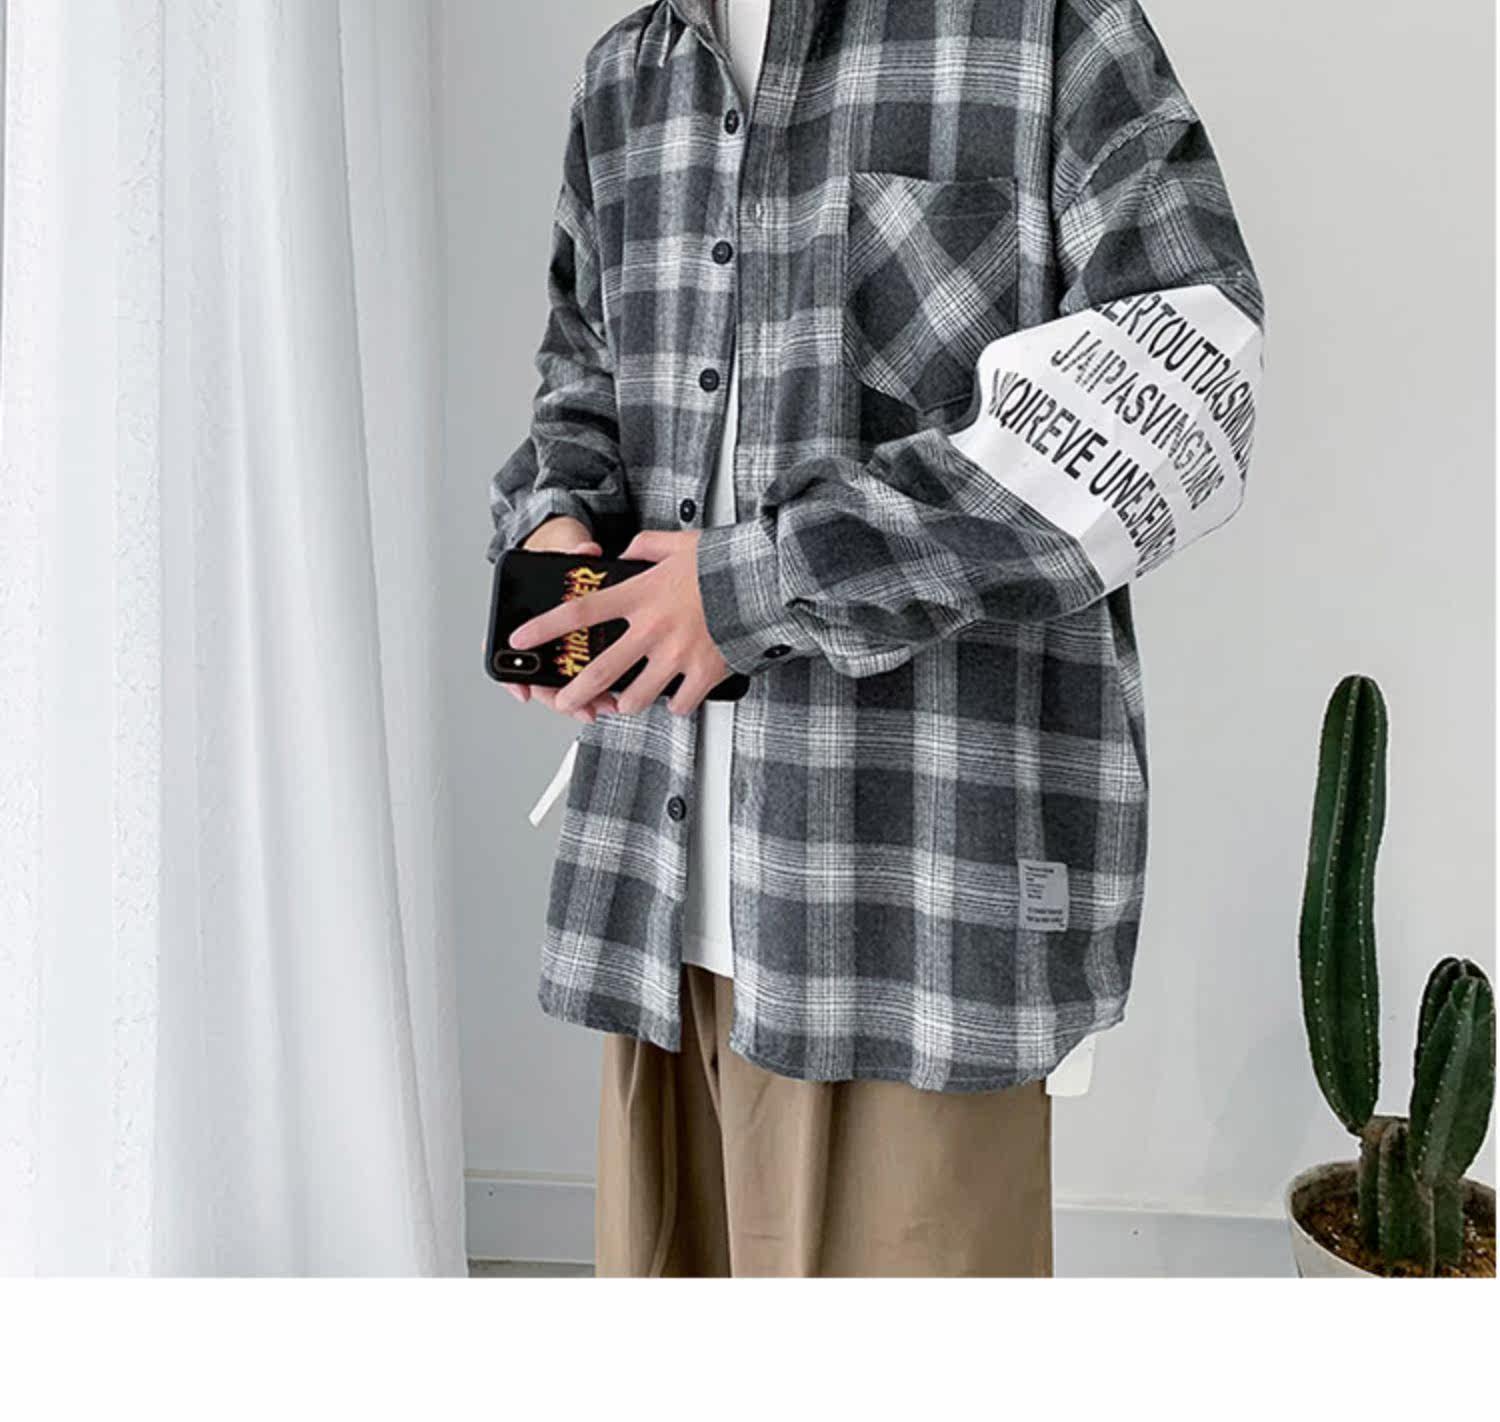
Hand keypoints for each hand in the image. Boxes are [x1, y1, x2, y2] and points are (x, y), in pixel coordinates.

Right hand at [500, 516, 616, 723]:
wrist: (572, 541)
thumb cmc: (559, 548)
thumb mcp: (563, 545)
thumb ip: (573, 550)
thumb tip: (586, 552)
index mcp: (525, 615)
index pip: (507, 653)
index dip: (512, 678)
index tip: (524, 692)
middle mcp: (543, 634)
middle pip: (544, 680)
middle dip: (562, 699)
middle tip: (581, 708)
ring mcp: (563, 642)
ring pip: (567, 683)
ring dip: (584, 699)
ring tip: (605, 705)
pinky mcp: (585, 644)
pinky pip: (588, 673)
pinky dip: (601, 687)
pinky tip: (617, 694)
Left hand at [509, 529, 729, 717]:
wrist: (766, 580)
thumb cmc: (724, 561)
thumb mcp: (678, 542)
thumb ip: (644, 548)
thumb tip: (625, 554)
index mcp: (640, 595)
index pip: (580, 612)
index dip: (545, 627)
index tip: (522, 638)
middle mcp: (652, 629)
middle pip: (600, 671)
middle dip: (574, 692)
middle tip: (563, 701)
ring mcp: (677, 656)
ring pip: (636, 697)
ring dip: (625, 704)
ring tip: (624, 702)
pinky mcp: (703, 673)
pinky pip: (679, 704)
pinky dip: (675, 704)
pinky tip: (674, 697)